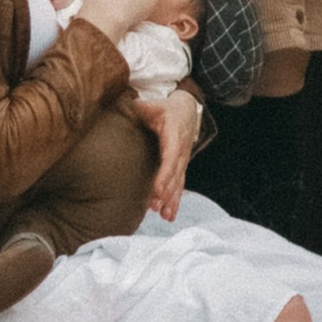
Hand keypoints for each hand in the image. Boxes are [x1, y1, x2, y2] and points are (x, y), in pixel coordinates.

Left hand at [129, 84, 200, 223]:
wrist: (187, 110)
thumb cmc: (168, 108)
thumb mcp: (157, 105)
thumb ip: (145, 107)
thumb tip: (134, 104)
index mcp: (175, 136)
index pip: (171, 158)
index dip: (165, 175)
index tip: (157, 190)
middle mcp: (181, 151)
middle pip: (175, 175)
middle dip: (166, 193)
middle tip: (155, 207)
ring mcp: (182, 160)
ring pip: (179, 182)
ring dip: (172, 200)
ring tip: (165, 216)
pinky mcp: (180, 166)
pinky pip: (179, 185)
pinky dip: (175, 200)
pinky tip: (169, 215)